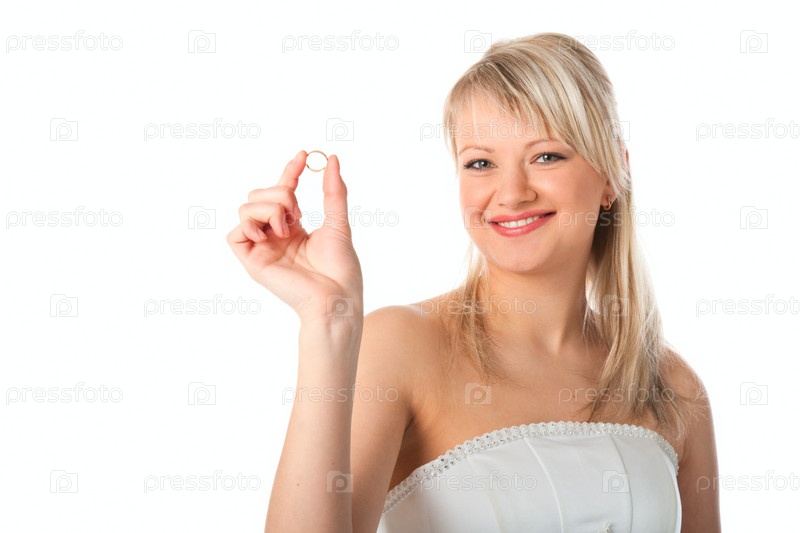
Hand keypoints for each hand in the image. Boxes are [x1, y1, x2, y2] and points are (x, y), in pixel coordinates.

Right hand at [227, 150, 362, 321]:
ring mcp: (262, 248)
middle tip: (298, 214)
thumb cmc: (341, 268)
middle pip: (258, 195)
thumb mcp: (339, 222)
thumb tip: (333, 160)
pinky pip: (234, 234)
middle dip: (280, 194)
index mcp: (293, 228)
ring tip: (287, 227)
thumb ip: (333, 192)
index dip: (290, 171)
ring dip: (269, 208)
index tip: (303, 155)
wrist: (337, 296)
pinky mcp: (252, 262)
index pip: (283, 191)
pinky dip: (249, 225)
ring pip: (245, 208)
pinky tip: (271, 234)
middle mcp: (274, 236)